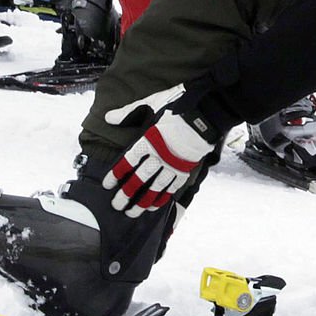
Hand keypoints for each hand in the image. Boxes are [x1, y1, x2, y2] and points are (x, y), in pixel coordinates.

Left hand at [102, 84, 219, 216]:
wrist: (207, 113)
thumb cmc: (179, 106)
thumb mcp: (152, 103)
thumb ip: (128, 112)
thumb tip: (108, 117)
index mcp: (149, 140)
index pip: (128, 162)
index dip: (116, 175)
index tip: (108, 185)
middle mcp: (160, 155)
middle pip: (139, 179)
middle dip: (126, 194)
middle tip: (117, 205)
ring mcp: (174, 164)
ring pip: (155, 187)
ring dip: (143, 201)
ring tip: (133, 212)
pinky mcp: (186, 168)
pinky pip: (172, 187)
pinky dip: (163, 197)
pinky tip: (155, 205)